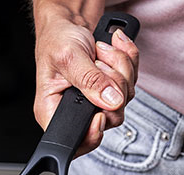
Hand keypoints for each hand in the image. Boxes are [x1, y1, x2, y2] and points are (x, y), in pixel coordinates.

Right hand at [32, 4, 138, 156]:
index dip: (94, 132)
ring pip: (124, 101)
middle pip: (110, 119)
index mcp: (53, 112)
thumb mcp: (69, 57)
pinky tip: (111, 50)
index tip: (101, 113)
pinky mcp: (109, 92)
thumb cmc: (57, 39)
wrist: (67, 22)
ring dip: (120, 69)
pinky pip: (130, 85)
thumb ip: (90, 81)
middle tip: (98, 64)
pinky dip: (127, 62)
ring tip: (100, 52)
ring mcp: (95, 103)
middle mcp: (74, 112)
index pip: (77, 142)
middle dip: (113, 87)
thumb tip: (111, 101)